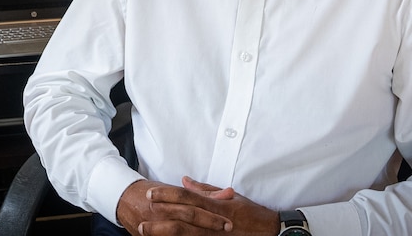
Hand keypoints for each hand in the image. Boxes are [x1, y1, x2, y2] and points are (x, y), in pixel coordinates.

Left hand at [139, 176, 279, 235]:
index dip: (167, 194)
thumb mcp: (229, 196)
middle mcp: (212, 220)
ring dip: (162, 233)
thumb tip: (184, 180)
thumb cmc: (249, 212)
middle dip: (160, 215)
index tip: (151, 193)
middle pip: (181, 217)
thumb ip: (204, 189)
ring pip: (183, 234)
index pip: (186, 196)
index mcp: (214, 205)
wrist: (269, 232)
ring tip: (145, 231)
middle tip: (142, 213)